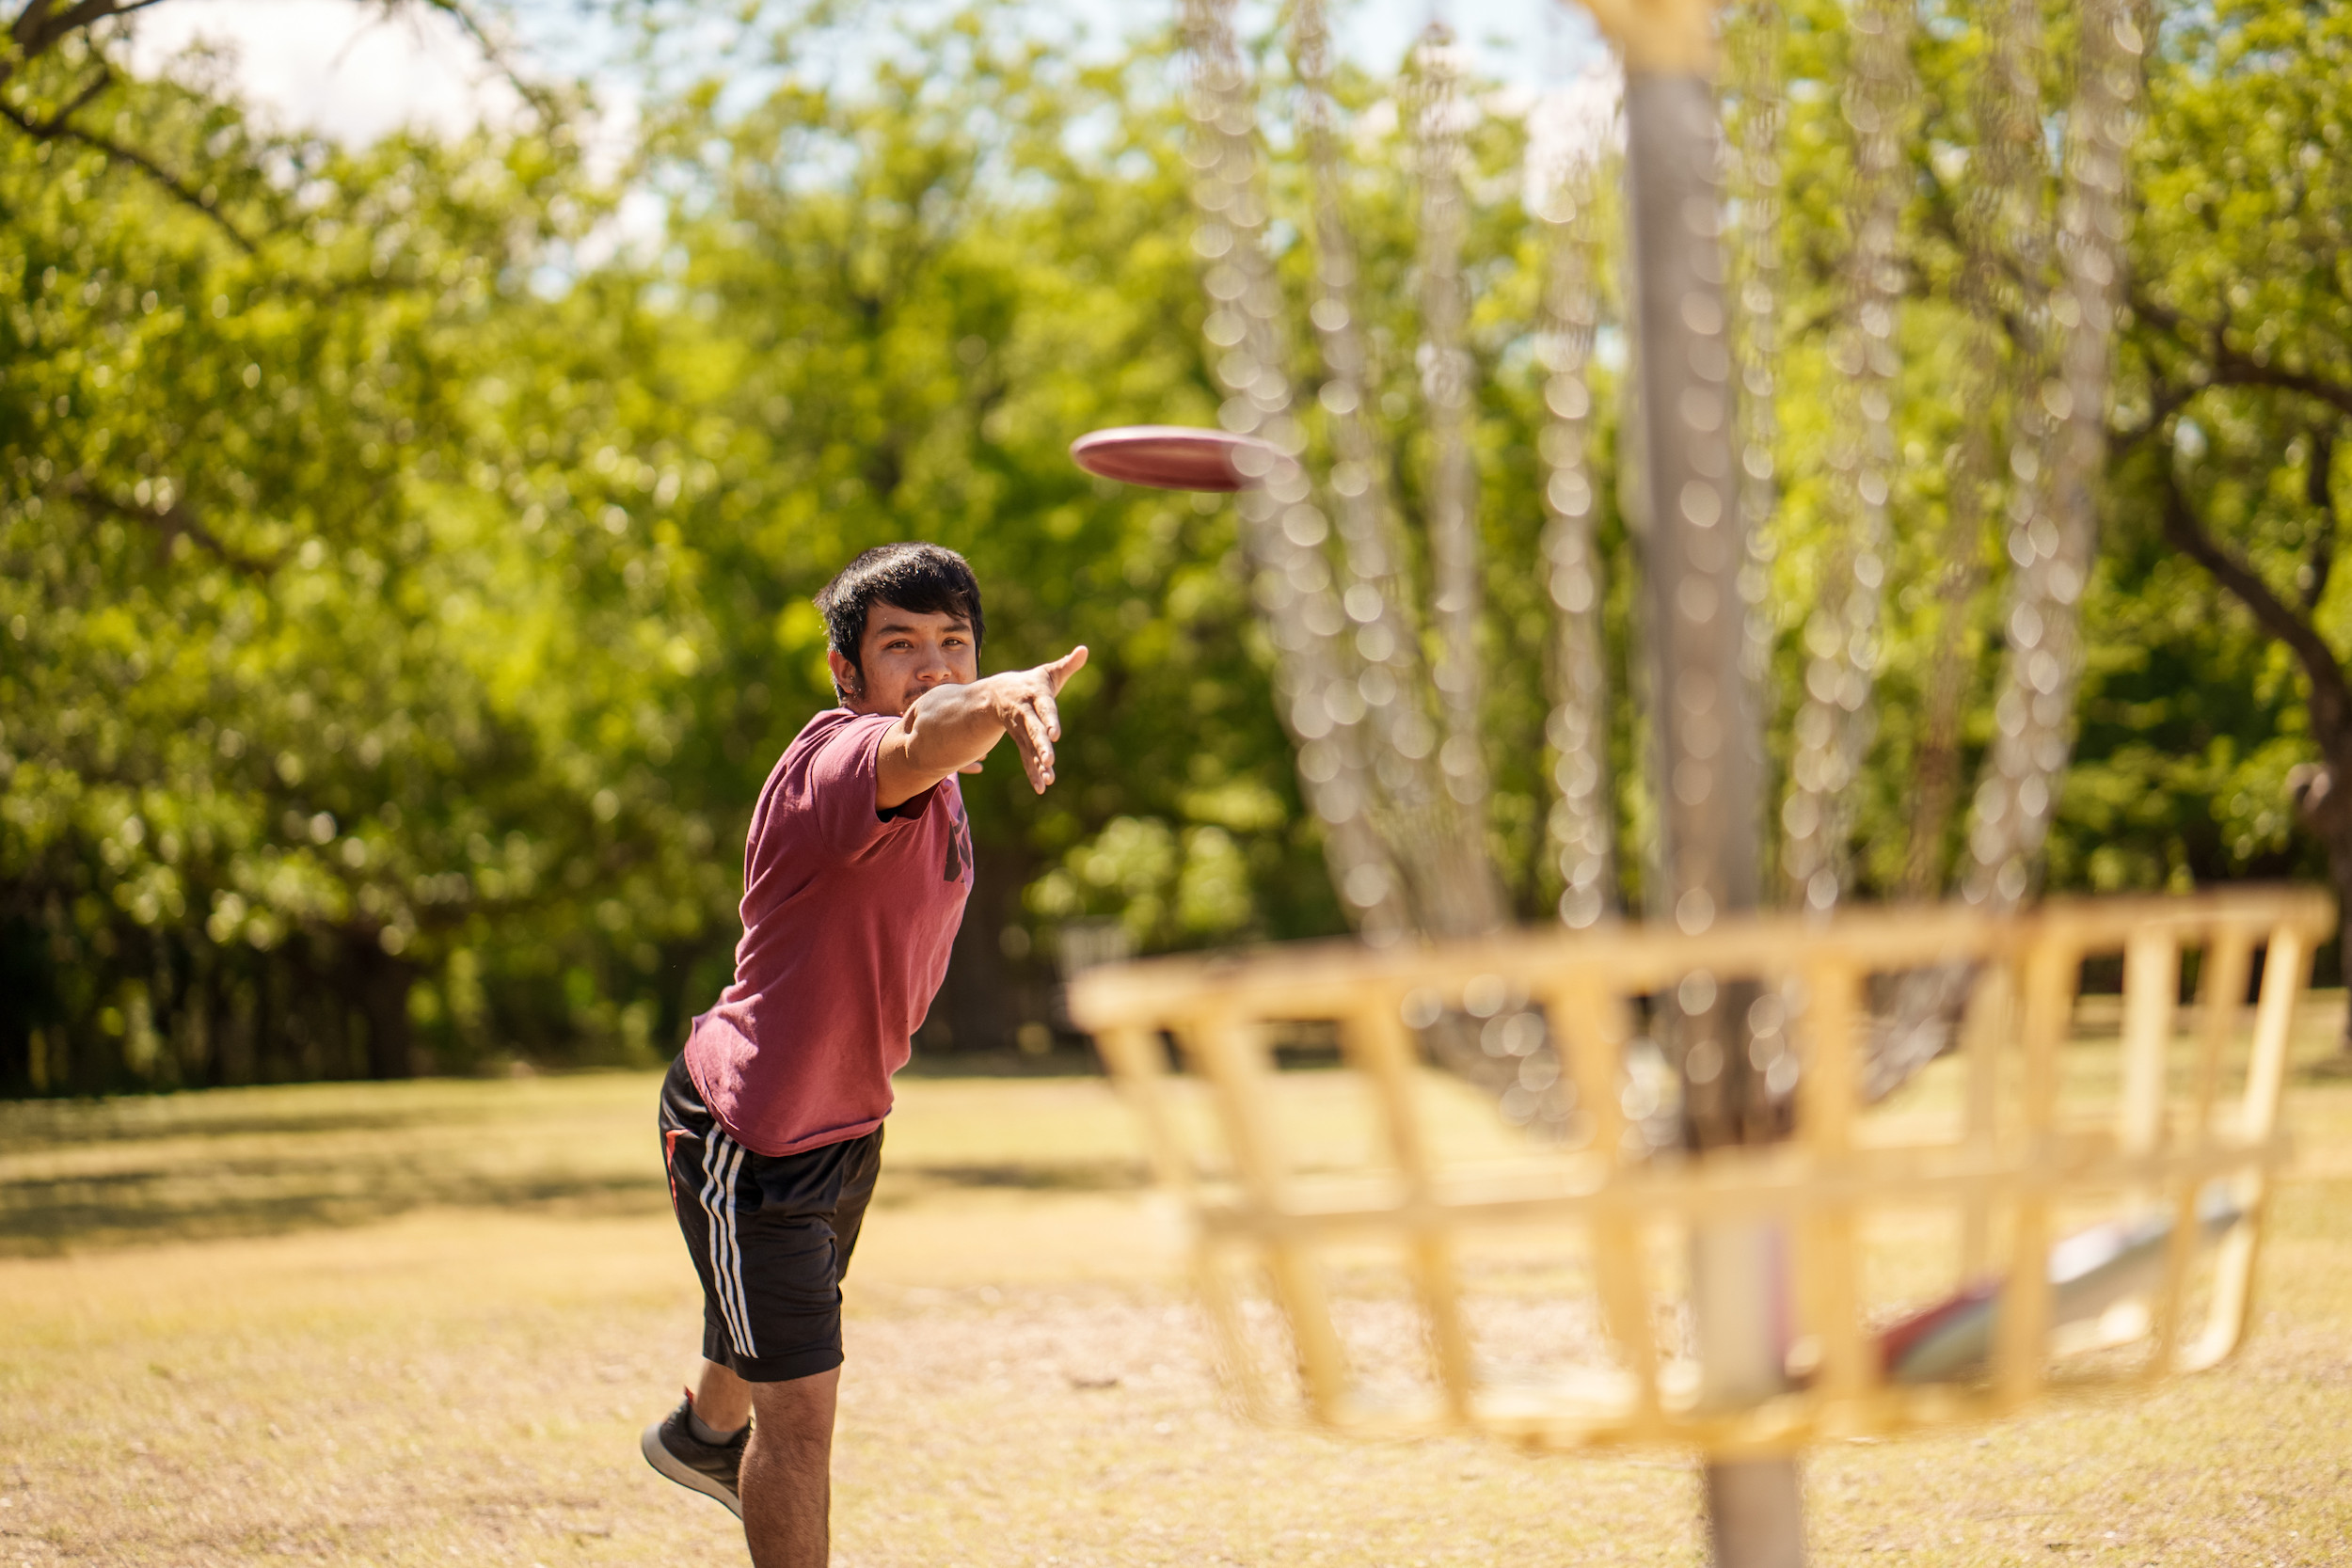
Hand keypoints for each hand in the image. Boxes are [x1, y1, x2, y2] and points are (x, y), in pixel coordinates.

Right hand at [985, 645, 1087, 793]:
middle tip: (1049, 760)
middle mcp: (1025, 713)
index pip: (1044, 708)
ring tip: (1048, 779)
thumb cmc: (1030, 683)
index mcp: (1034, 695)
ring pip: (1028, 747)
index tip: (1054, 734)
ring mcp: (1020, 730)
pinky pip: (1026, 758)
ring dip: (1037, 764)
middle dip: (1040, 745)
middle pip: (1032, 730)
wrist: (994, 695)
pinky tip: (1042, 787)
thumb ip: (1067, 664)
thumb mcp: (1047, 673)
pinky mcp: (1019, 742)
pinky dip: (1033, 772)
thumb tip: (1084, 650)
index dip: (1049, 720)